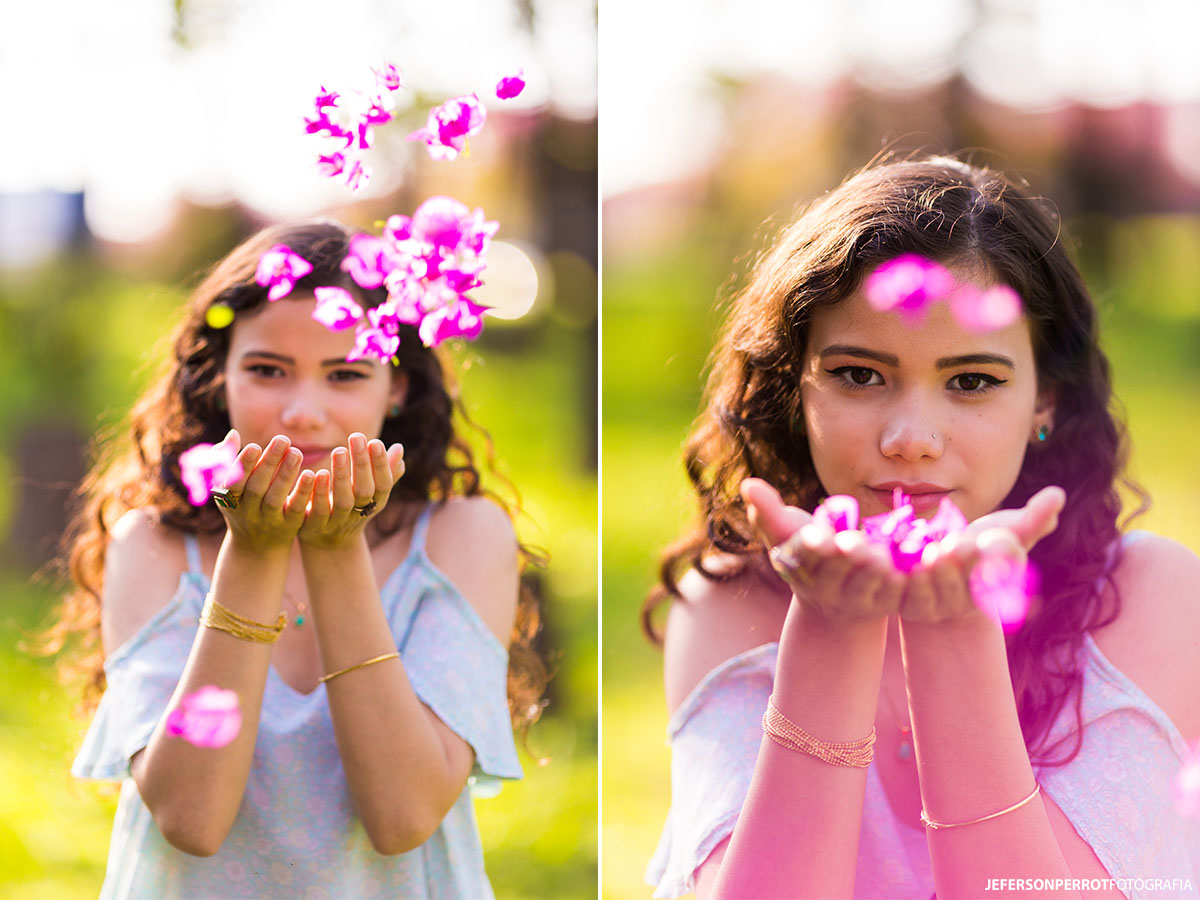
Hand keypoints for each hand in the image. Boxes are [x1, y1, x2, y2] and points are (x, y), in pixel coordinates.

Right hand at [215, 431, 314, 553]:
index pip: (234, 481)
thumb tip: (234, 433)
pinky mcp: (288, 526)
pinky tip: (312, 475)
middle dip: (268, 463)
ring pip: (276, 498)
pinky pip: (296, 509)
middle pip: (257, 487)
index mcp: (230, 498)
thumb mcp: (230, 485)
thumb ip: (229, 459)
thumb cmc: (243, 502)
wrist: (257, 543)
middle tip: (283, 439)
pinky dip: (303, 492)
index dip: (243, 465)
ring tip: (297, 452)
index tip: (255, 445)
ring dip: (286, 475)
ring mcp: (268, 520)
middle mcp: (247, 511)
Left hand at [298, 433, 404, 550]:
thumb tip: (399, 448)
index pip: (383, 484)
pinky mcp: (315, 528)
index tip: (375, 441)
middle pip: (364, 491)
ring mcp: (337, 523)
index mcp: (374, 503)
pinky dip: (318, 492)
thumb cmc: (351, 507)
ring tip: (338, 450)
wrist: (328, 543)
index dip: (381, 465)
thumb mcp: (369, 491)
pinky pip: (318, 511)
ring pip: (343, 501)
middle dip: (362, 464)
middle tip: (357, 436)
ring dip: (342, 476)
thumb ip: (384, 471)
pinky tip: (314, 473)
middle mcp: (359, 514)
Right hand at [742, 478, 904, 626]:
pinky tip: (916, 566)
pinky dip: (904, 583)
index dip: (810, 547)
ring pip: (865, 587)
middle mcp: (825, 588)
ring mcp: (856, 600)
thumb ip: (766, 510)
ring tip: (883, 557)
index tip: (816, 535)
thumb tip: (747, 484)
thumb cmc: (807, 552)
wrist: (834, 600)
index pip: (804, 556)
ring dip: (874, 574)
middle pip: (836, 572)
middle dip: (844, 558)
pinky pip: (896, 596)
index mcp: (799, 567)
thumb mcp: (783, 531)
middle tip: (854, 543)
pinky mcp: (885, 604)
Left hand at [900, 486, 1064, 626]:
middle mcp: (971, 598)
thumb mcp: (1008, 532)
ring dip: (934, 574)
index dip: (1002, 556)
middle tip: (957, 546)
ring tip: (931, 554)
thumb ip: (1033, 520)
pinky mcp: (910, 607)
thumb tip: (1057, 495)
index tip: (1000, 541)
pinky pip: (904, 597)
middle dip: (964, 563)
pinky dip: (899, 581)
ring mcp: (940, 606)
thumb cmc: (982, 549)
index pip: (1005, 568)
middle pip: (970, 581)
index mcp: (999, 580)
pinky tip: (893, 563)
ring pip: (937, 591)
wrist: (944, 580)